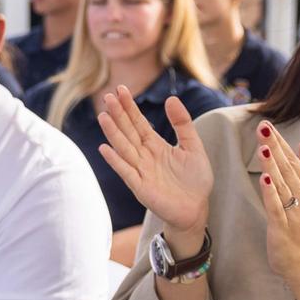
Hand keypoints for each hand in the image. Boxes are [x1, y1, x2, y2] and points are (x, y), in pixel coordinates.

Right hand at [94, 89, 214, 239]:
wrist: (196, 209)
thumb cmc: (194, 180)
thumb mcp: (193, 146)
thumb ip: (182, 124)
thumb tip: (171, 98)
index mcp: (155, 145)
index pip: (138, 122)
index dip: (129, 107)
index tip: (120, 90)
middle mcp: (144, 156)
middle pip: (128, 131)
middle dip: (118, 114)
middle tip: (107, 96)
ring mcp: (140, 171)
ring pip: (124, 148)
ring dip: (113, 133)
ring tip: (103, 116)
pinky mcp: (140, 187)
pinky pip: (126, 171)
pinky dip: (115, 160)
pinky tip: (105, 148)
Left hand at [255, 120, 299, 278]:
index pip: (293, 160)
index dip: (280, 142)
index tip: (268, 124)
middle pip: (287, 167)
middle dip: (275, 146)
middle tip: (263, 127)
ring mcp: (295, 212)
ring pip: (282, 184)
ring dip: (272, 164)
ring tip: (263, 146)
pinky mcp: (283, 227)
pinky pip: (276, 207)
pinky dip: (270, 192)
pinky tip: (264, 178)